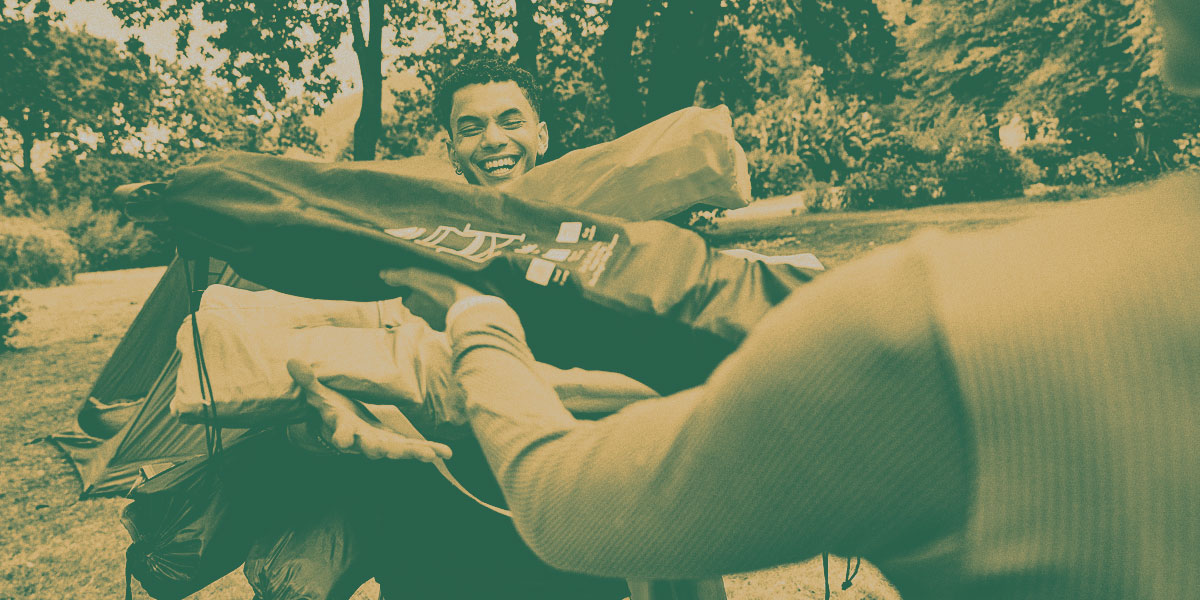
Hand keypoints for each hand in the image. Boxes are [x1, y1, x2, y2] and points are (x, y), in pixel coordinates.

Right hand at [287, 359, 451, 461]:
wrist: (343, 428)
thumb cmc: (332, 409)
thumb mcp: (319, 394)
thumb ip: (308, 381)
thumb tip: (291, 362)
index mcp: (344, 428)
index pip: (340, 433)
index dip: (341, 436)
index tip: (341, 441)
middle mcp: (363, 441)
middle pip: (372, 447)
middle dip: (380, 449)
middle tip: (386, 452)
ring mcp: (381, 444)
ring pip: (397, 452)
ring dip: (414, 452)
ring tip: (432, 454)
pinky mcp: (395, 444)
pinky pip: (413, 449)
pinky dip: (429, 450)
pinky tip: (447, 453)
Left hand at [380, 267, 483, 328]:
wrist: (469, 309)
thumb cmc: (444, 289)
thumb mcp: (418, 276)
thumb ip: (399, 276)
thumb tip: (381, 275)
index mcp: (412, 302)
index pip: (407, 296)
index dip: (413, 289)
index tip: (421, 282)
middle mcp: (421, 315)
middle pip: (419, 305)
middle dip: (423, 298)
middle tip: (434, 286)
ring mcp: (436, 322)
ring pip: (432, 312)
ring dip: (436, 305)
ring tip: (446, 295)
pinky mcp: (450, 326)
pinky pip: (445, 318)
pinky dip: (447, 312)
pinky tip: (455, 304)